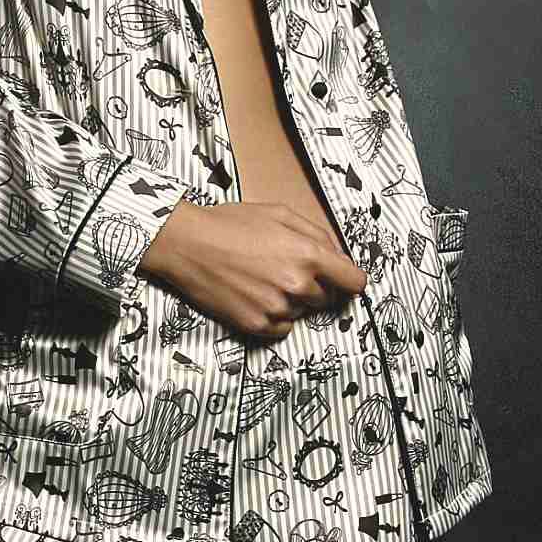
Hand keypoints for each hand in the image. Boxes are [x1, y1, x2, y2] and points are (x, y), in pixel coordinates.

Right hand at [138, 199, 367, 340]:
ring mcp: (277, 308)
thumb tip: (337, 254)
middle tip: (285, 270)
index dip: (350, 280)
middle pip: (327, 299)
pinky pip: (282, 328)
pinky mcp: (256, 325)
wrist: (187, 244)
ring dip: (291, 301)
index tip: (343, 281)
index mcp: (309, 255)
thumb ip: (316, 234)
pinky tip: (255, 296)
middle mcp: (297, 285)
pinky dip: (274, 317)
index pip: (354, 282)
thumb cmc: (230, 224)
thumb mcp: (280, 213)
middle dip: (314, 286)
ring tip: (263, 279)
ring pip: (302, 313)